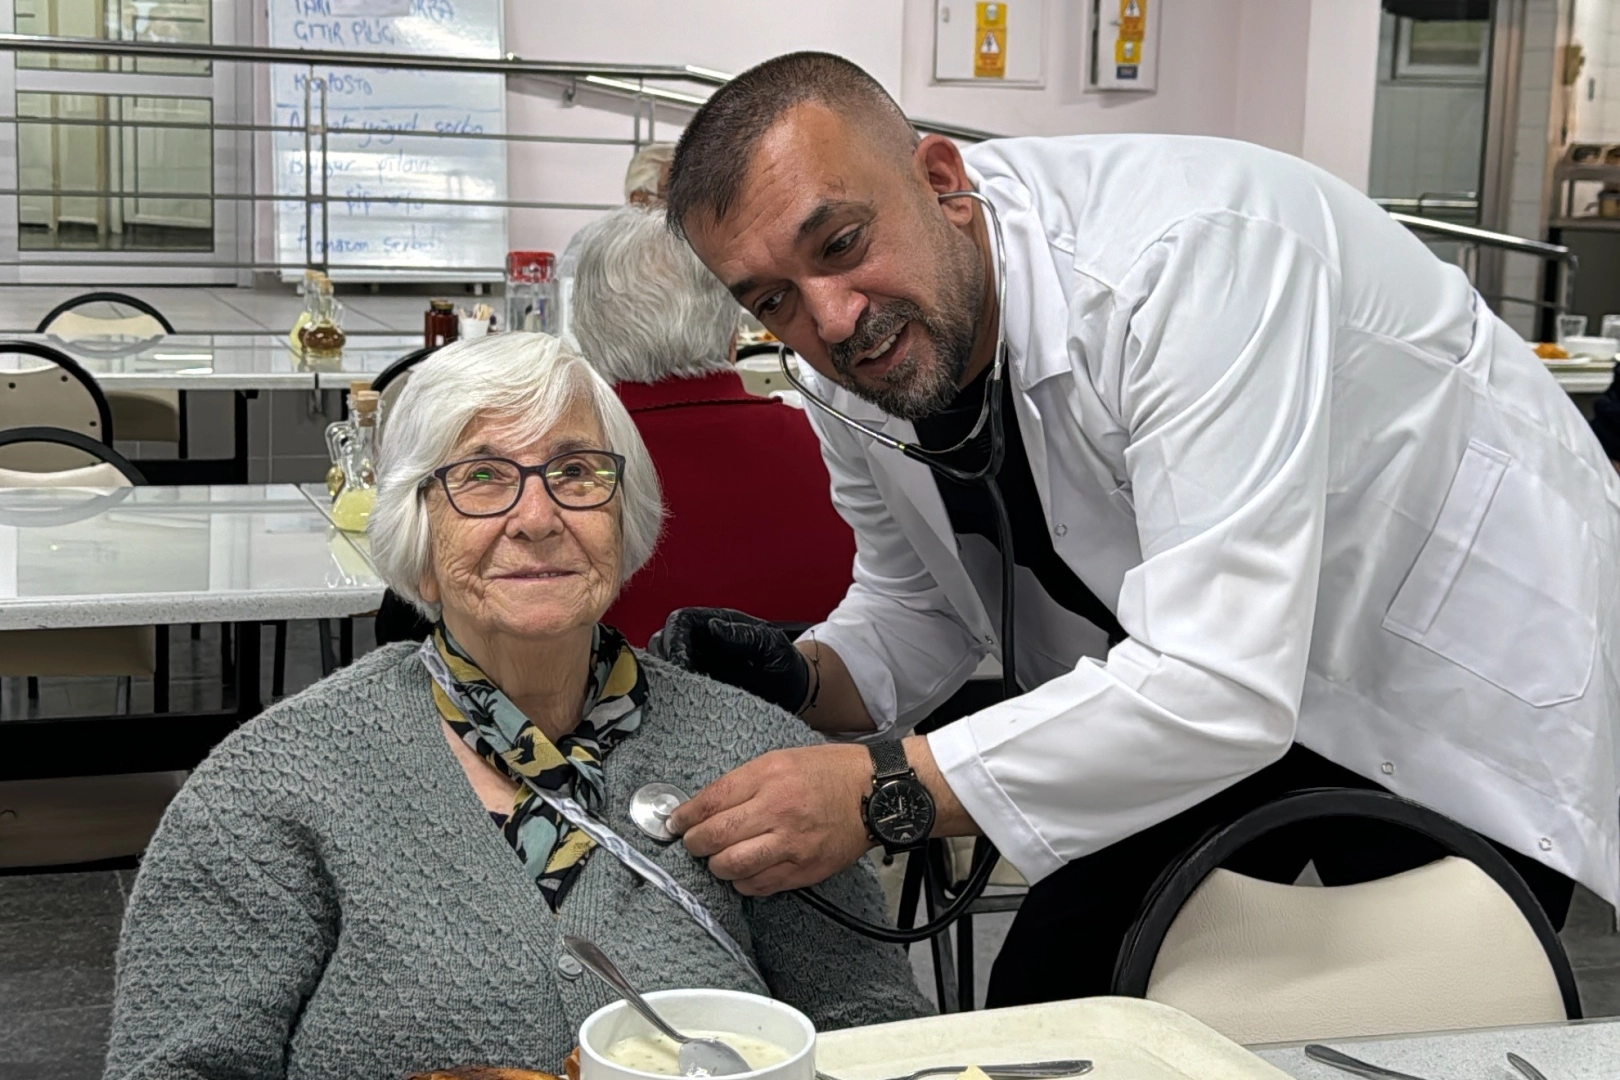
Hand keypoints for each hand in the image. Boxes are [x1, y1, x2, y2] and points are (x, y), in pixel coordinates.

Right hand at [649, 607, 809, 713]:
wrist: (796, 694)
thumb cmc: (785, 665)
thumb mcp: (771, 646)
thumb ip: (743, 636)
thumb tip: (713, 627)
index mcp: (718, 623)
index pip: (681, 621)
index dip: (675, 640)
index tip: (682, 664)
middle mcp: (702, 642)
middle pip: (663, 640)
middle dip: (665, 659)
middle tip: (678, 683)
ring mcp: (697, 664)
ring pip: (664, 664)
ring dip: (666, 677)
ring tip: (680, 694)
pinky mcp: (697, 688)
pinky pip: (673, 686)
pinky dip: (672, 694)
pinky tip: (683, 705)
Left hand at [669, 743, 872, 894]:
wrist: (875, 794)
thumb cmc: (828, 773)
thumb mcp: (781, 759)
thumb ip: (744, 782)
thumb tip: (706, 806)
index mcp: (769, 776)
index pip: (710, 801)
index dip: (685, 816)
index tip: (676, 822)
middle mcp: (777, 810)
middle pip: (714, 837)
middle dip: (695, 844)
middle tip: (694, 843)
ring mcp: (791, 844)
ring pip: (731, 867)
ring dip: (717, 865)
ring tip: (720, 858)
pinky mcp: (803, 870)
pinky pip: (758, 886)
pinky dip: (744, 882)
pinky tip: (746, 871)